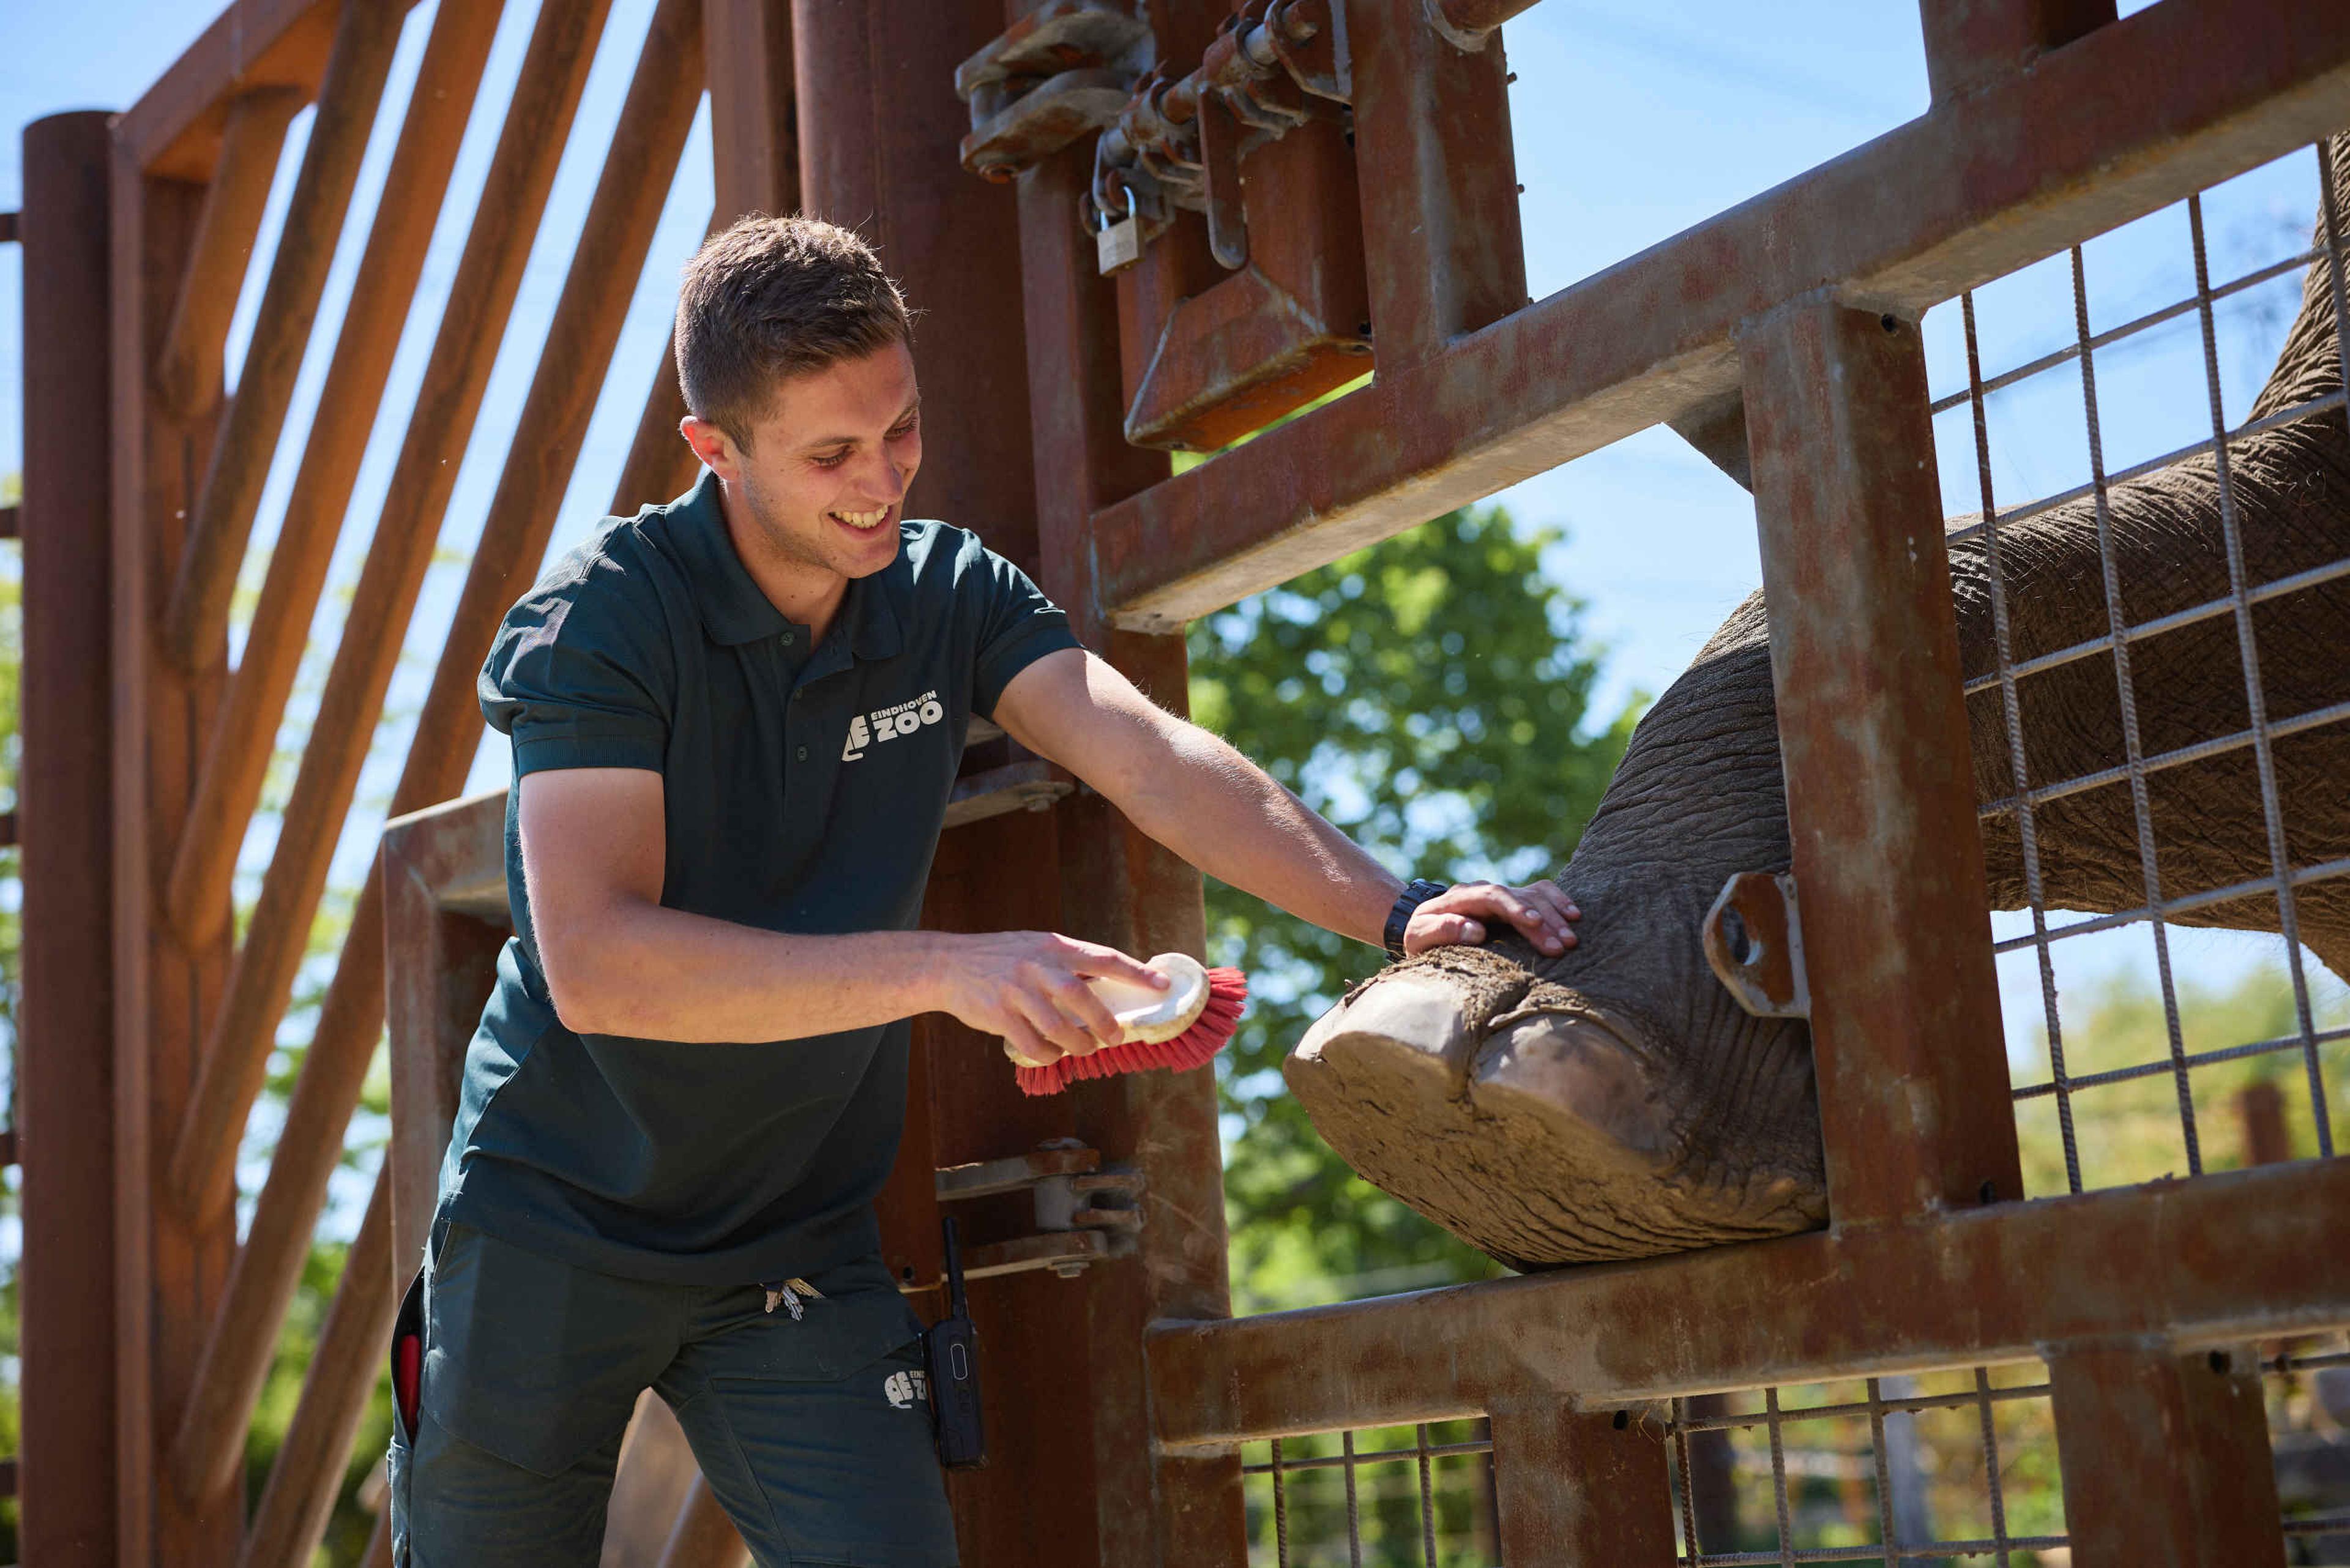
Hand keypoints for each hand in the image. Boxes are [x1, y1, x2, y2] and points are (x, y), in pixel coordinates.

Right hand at [934, 931, 1170, 1069]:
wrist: (949, 964)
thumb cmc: (1002, 957)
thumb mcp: (1036, 947)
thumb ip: (1067, 963)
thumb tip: (1107, 984)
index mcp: (1054, 946)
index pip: (1104, 958)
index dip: (1136, 972)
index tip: (1162, 985)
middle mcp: (1037, 966)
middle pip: (1082, 997)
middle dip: (1105, 1022)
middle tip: (1117, 1037)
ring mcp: (1017, 991)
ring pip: (1059, 1027)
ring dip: (1078, 1045)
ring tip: (1087, 1049)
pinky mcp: (999, 1015)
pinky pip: (1033, 1045)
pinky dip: (1049, 1054)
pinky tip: (1054, 1054)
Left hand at [1404, 880, 1580, 957]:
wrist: (1422, 923)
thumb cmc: (1419, 934)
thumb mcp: (1418, 936)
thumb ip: (1441, 930)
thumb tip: (1476, 930)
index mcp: (1462, 897)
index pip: (1493, 896)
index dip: (1515, 907)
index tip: (1533, 922)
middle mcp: (1485, 890)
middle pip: (1520, 896)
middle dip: (1543, 920)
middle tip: (1562, 945)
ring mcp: (1502, 894)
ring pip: (1535, 894)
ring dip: (1555, 915)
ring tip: (1572, 939)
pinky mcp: (1514, 901)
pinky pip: (1541, 893)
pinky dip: (1558, 902)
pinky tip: (1574, 916)